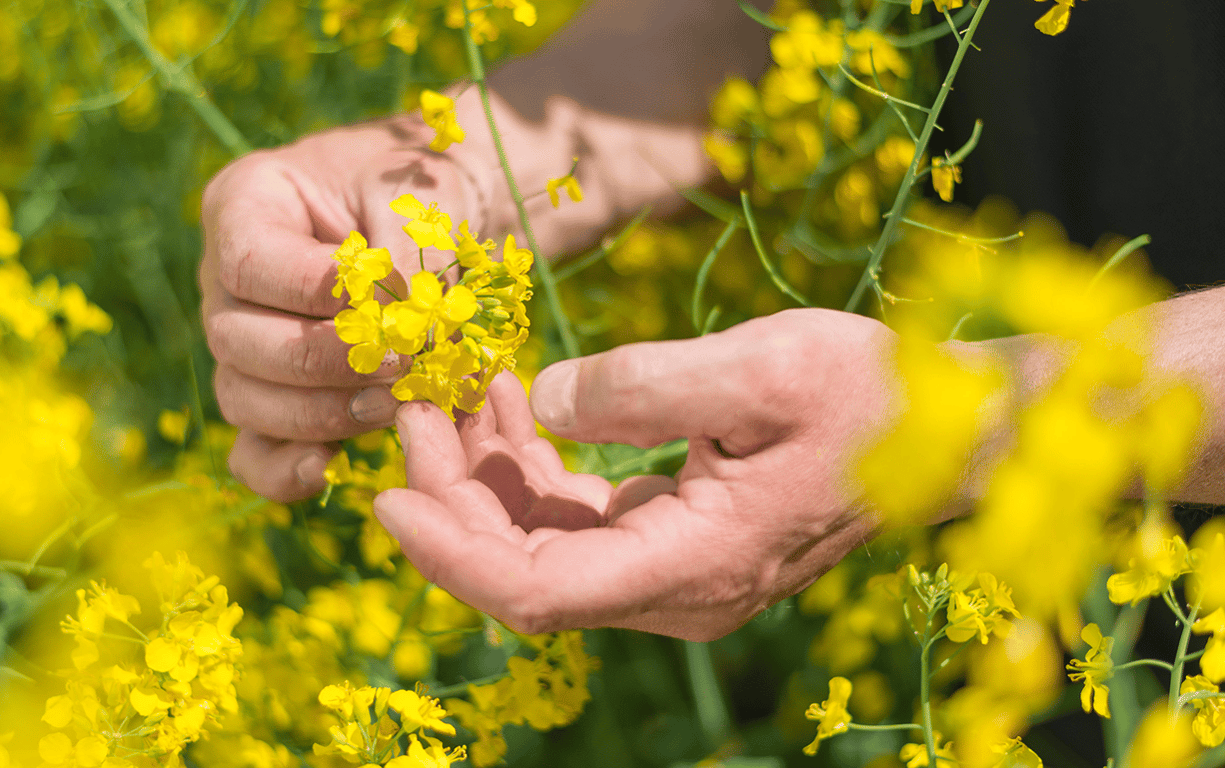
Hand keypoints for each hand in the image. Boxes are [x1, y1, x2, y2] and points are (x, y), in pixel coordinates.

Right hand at [200, 118, 489, 501]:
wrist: (449, 218)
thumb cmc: (426, 189)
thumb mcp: (420, 198)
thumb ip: (406, 255)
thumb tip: (402, 329)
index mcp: (246, 203)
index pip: (250, 262)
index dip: (312, 292)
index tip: (387, 303)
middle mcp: (226, 281)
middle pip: (237, 341)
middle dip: (323, 362)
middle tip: (402, 363)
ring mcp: (242, 347)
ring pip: (245, 399)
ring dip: (320, 413)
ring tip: (396, 402)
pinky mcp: (272, 402)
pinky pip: (254, 452)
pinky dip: (285, 469)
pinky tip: (331, 467)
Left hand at [375, 309, 897, 640]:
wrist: (947, 427)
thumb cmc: (868, 394)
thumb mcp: (761, 368)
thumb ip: (644, 386)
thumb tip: (544, 399)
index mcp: (694, 565)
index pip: (535, 592)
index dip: (450, 551)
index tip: (386, 493)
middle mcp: (675, 589)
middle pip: (523, 567)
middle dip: (453, 491)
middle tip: (414, 399)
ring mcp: (673, 569)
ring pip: (543, 543)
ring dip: (487, 472)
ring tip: (456, 385)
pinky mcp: (675, 538)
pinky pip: (578, 518)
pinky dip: (534, 465)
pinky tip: (514, 400)